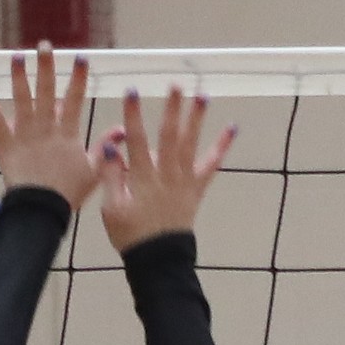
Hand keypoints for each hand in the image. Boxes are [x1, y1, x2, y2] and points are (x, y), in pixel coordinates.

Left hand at [0, 43, 100, 211]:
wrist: (40, 208)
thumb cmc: (67, 193)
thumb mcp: (93, 171)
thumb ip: (106, 147)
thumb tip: (123, 129)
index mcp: (68, 133)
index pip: (75, 99)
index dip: (78, 78)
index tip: (81, 58)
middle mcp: (46, 128)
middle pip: (46, 91)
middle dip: (46, 66)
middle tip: (43, 45)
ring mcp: (25, 134)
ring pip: (21, 99)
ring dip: (19, 76)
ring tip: (16, 56)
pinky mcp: (6, 144)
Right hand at [98, 87, 235, 252]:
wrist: (159, 259)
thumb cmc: (131, 235)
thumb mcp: (112, 209)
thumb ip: (112, 177)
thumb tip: (111, 146)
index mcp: (142, 179)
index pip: (136, 141)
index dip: (133, 115)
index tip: (131, 91)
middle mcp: (166, 175)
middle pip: (169, 137)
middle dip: (171, 110)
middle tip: (175, 85)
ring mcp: (184, 181)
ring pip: (191, 145)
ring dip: (197, 119)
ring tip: (202, 95)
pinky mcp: (197, 188)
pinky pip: (212, 165)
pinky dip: (222, 146)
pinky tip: (233, 128)